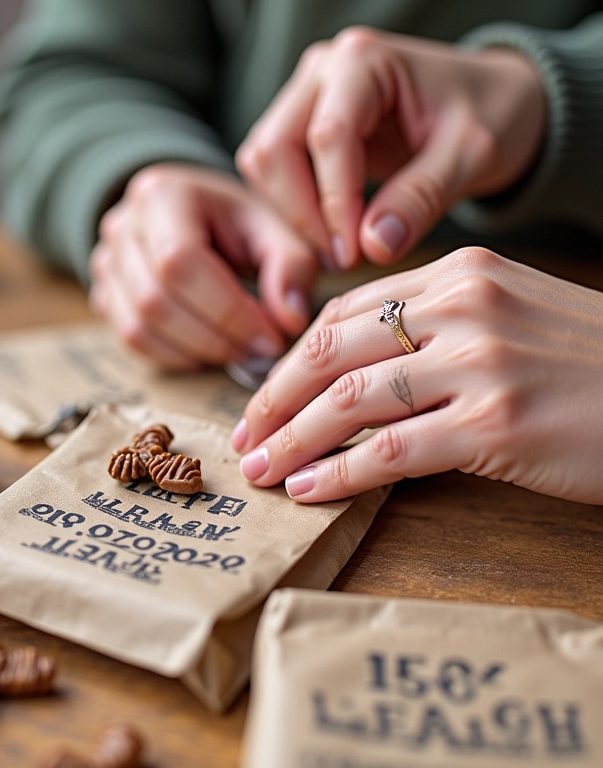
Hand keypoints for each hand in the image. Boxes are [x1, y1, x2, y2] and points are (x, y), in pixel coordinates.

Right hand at [90, 164, 316, 368]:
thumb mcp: (273, 227)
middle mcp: (123, 225)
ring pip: (138, 326)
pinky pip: (129, 339)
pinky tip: (206, 353)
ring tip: (236, 352)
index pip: (182, 261)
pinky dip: (172, 356)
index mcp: (163, 194)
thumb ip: (291, 266)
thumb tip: (288, 321)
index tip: (270, 338)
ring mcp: (105, 262)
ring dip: (194, 352)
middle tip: (257, 353)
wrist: (194, 216)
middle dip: (214, 338)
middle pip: (156, 299)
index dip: (227, 311)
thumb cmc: (235, 222)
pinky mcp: (104, 294)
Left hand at [232, 247, 602, 504]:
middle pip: (332, 353)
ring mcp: (479, 361)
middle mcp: (463, 306)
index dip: (290, 363)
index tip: (261, 401)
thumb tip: (347, 374)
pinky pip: (392, 450)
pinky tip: (309, 488)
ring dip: (295, 441)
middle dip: (275, 401)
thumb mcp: (507, 317)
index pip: (342, 315)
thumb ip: (430, 329)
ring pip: (351, 400)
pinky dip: (340, 473)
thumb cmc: (585, 364)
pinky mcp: (496, 421)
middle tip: (245, 439)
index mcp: (459, 274)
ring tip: (263, 470)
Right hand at [236, 28, 546, 267]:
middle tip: (341, 259)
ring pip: (264, 164)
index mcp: (364, 60)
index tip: (352, 255)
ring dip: (292, 215)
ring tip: (339, 251)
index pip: (327, 137)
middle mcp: (322, 71)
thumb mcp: (470, 155)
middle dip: (301, 213)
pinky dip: (294, 212)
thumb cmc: (488, 114)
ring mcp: (305, 99)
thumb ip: (421, 198)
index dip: (333, 204)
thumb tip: (372, 247)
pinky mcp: (301, 129)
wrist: (489, 103)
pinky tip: (332, 235)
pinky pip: (274, 176)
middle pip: (274, 149)